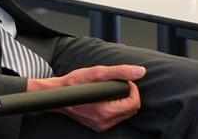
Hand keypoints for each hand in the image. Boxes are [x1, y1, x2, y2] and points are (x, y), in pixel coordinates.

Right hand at [27, 65, 145, 131]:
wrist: (57, 94)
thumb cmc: (74, 83)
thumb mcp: (97, 72)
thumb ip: (120, 72)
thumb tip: (140, 72)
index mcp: (106, 111)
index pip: (134, 103)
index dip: (132, 89)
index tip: (123, 81)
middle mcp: (105, 122)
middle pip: (131, 110)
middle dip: (128, 95)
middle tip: (116, 84)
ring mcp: (101, 126)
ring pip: (124, 114)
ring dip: (121, 101)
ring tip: (109, 90)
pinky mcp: (98, 126)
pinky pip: (115, 118)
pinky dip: (114, 107)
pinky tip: (105, 98)